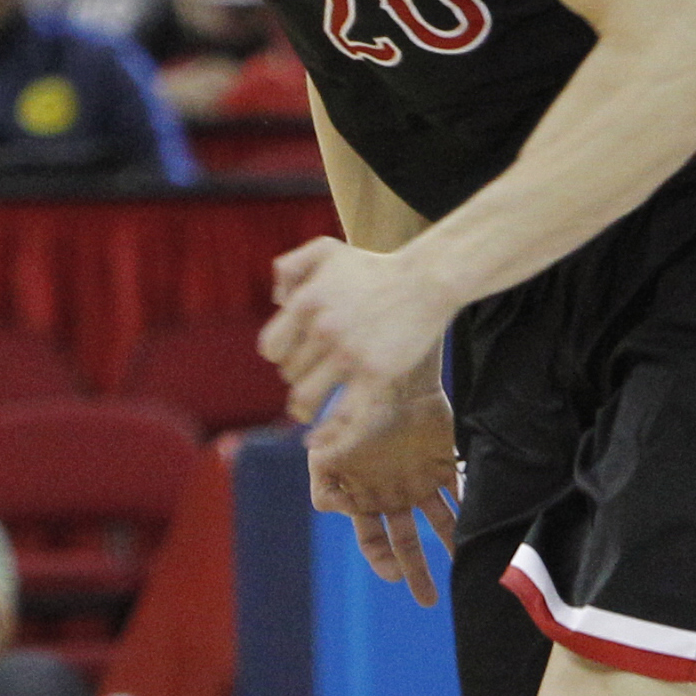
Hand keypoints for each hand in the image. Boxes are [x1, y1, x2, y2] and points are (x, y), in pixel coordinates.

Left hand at [261, 238, 459, 454]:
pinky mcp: (376, 374)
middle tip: (314, 373)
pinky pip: (344, 415)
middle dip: (298, 375)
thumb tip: (276, 301)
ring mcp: (350, 354)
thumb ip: (289, 267)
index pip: (271, 348)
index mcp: (306, 303)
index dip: (279, 356)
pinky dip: (328, 435)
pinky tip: (316, 444)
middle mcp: (323, 330)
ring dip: (303, 408)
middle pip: (290, 373)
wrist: (425, 281)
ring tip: (305, 410)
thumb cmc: (373, 268)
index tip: (292, 356)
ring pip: (307, 397)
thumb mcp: (325, 250)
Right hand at [306, 388, 459, 605]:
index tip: (393, 576)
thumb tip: (336, 513)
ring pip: (441, 523)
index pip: (373, 541)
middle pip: (407, 543)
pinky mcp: (444, 462)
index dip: (381, 561)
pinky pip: (461, 491)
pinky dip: (472, 509)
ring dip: (453, 544)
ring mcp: (420, 480)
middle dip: (417, 573)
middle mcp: (393, 494)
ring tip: (468, 564)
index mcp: (364, 497)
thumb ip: (324, 485)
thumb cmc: (351, 412)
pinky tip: (482, 527)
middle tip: (428, 600)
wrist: (388, 376)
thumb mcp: (325, 450)